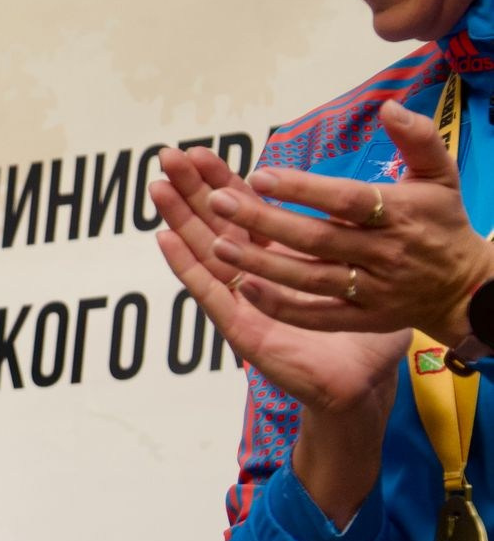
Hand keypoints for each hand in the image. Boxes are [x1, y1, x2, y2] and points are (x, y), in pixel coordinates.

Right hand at [151, 150, 409, 414]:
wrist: (362, 388)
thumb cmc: (366, 337)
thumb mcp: (371, 277)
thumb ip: (369, 241)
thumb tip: (382, 202)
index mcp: (283, 259)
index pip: (246, 211)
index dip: (223, 180)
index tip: (201, 152)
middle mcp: (256, 276)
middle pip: (217, 223)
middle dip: (191, 189)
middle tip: (168, 155)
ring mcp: (244, 302)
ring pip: (206, 251)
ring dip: (179, 220)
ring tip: (158, 187)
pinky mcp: (241, 328)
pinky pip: (211, 293)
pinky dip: (186, 267)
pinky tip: (165, 240)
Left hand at [202, 103, 493, 344]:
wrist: (466, 286)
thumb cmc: (442, 222)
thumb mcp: (441, 176)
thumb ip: (418, 139)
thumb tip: (389, 106)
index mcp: (399, 214)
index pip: (345, 200)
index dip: (303, 189)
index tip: (259, 175)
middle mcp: (384, 253)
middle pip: (317, 239)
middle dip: (264, 222)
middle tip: (216, 202)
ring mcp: (371, 290)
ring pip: (309, 278)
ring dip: (261, 264)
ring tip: (217, 245)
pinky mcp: (361, 318)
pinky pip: (316, 316)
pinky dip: (280, 305)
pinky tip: (244, 288)